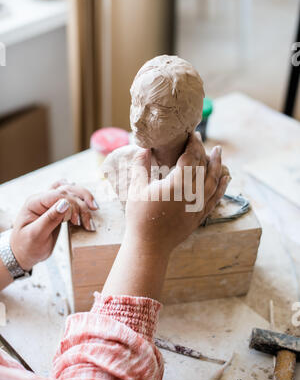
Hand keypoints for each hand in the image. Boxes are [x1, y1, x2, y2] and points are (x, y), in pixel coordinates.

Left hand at [10, 181, 97, 270]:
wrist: (23, 254)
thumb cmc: (26, 246)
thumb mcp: (36, 235)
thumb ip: (49, 219)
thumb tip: (65, 203)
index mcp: (34, 202)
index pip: (58, 195)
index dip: (71, 205)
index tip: (75, 221)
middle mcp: (43, 199)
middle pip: (67, 189)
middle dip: (82, 201)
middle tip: (91, 214)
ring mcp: (50, 203)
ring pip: (71, 191)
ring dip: (84, 200)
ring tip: (94, 211)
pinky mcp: (58, 209)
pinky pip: (72, 199)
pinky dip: (82, 202)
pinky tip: (89, 208)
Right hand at [125, 133, 230, 256]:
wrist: (149, 245)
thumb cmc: (140, 217)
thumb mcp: (136, 188)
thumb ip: (141, 166)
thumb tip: (144, 148)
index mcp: (177, 184)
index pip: (190, 157)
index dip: (192, 143)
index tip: (192, 133)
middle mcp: (193, 193)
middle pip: (203, 167)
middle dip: (203, 151)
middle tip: (201, 140)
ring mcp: (199, 205)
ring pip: (214, 180)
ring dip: (217, 165)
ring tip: (218, 152)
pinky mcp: (200, 215)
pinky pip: (216, 197)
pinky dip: (222, 186)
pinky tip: (226, 178)